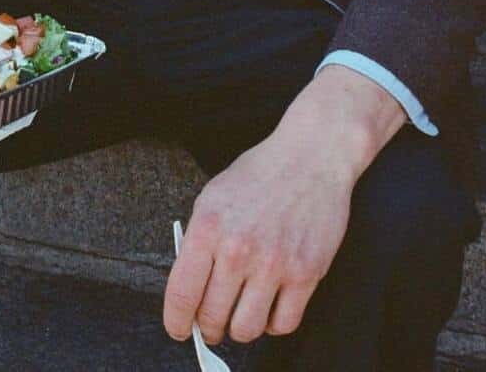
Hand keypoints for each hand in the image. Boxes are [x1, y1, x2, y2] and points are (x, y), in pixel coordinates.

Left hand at [163, 67, 404, 345]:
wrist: (310, 157)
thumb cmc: (259, 174)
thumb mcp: (213, 196)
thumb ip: (199, 241)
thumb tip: (190, 288)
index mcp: (208, 226)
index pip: (182, 293)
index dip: (176, 321)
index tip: (178, 329)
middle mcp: (238, 248)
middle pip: (212, 317)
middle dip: (208, 326)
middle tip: (211, 322)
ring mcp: (274, 263)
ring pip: (246, 329)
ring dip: (239, 328)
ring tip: (239, 313)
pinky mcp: (306, 273)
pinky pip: (283, 324)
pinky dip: (272, 324)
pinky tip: (268, 306)